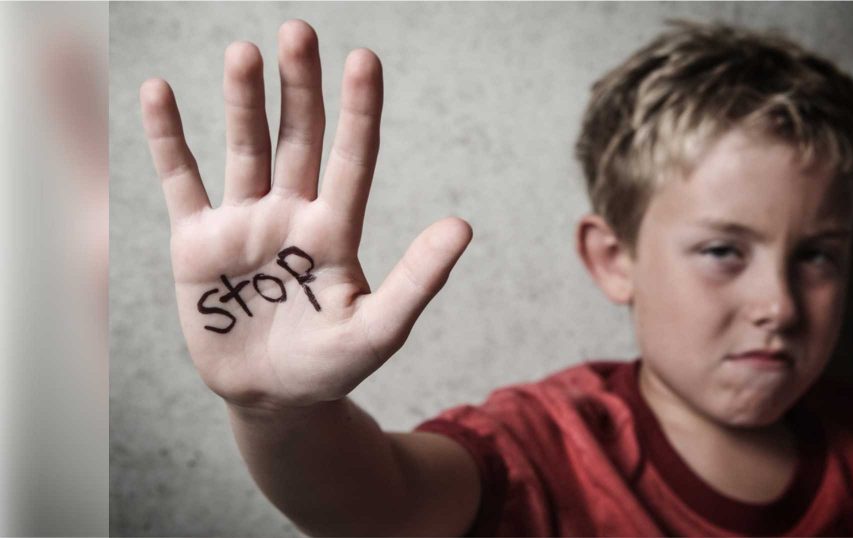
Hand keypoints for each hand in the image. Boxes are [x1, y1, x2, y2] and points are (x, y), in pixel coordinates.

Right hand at [140, 20, 471, 410]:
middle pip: (298, 139)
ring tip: (244, 53)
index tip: (364, 59)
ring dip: (242, 102)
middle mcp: (292, 214)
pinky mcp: (198, 242)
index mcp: (336, 231)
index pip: (352, 159)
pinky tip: (158, 92)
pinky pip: (181, 180)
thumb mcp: (378, 329)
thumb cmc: (332, 367)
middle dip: (299, 87)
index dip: (359, 111)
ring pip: (245, 149)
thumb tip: (463, 226)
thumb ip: (417, 279)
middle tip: (299, 31)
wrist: (274, 399)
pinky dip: (168, 140)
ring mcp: (244, 224)